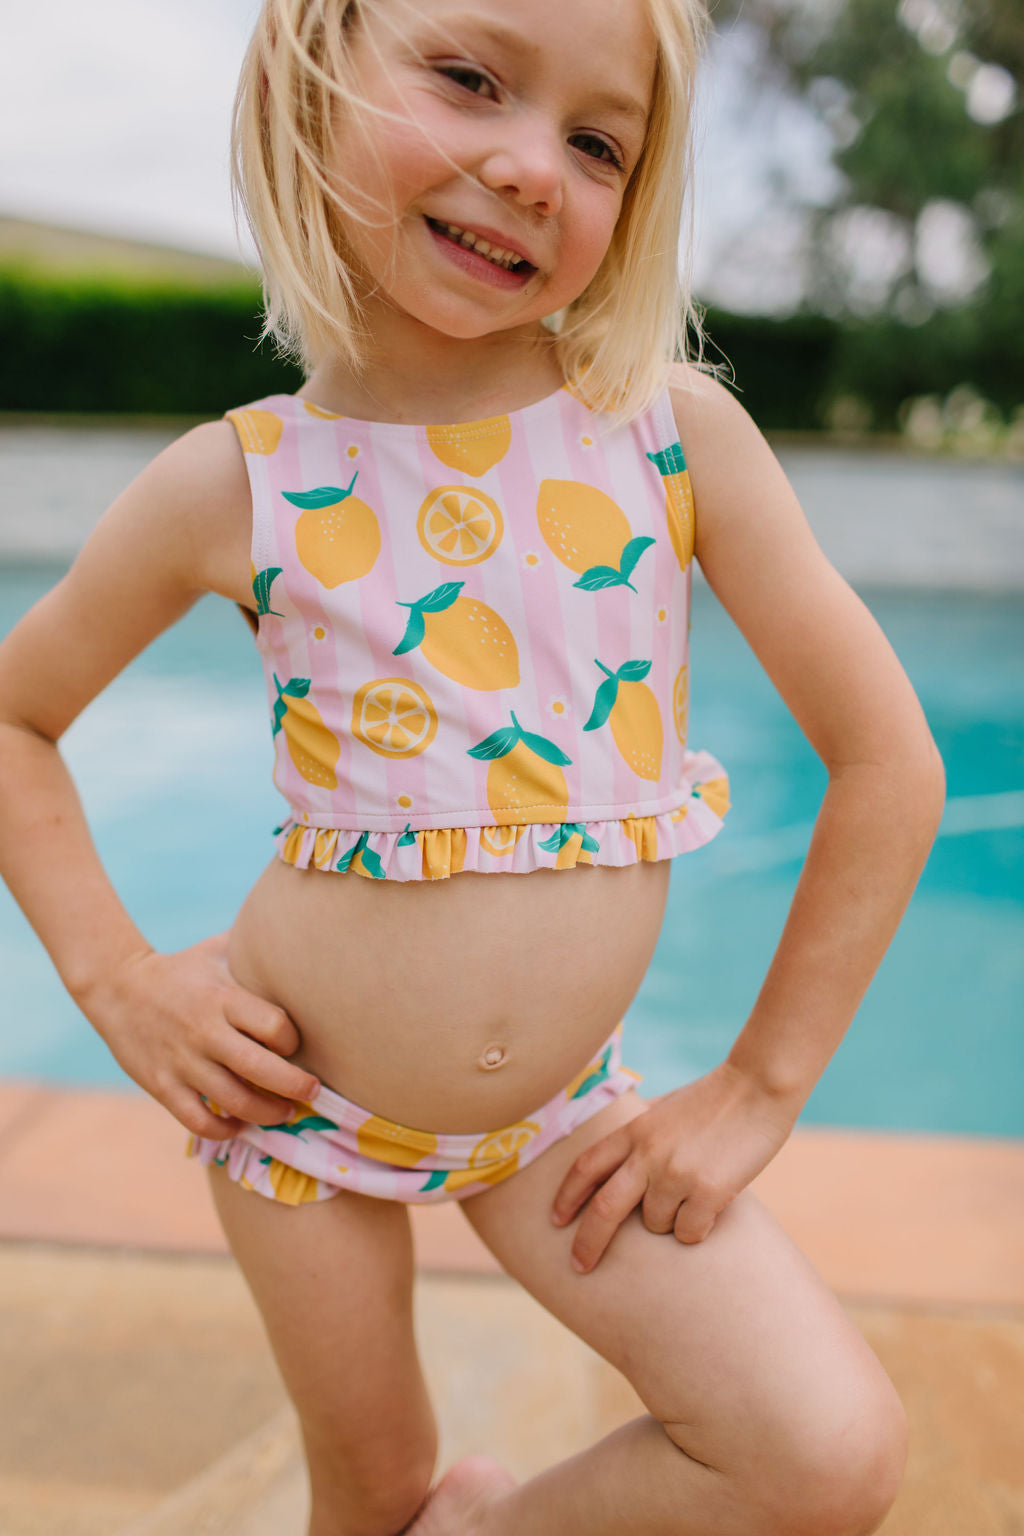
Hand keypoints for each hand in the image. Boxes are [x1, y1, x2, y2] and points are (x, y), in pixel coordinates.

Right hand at [77, 930, 320, 1139]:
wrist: (117, 988)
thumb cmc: (181, 970)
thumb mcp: (217, 951)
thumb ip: (254, 948)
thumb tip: (295, 935)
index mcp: (222, 998)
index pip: (274, 1026)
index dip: (292, 1040)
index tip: (293, 1044)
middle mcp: (204, 1032)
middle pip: (261, 1069)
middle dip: (295, 1087)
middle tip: (312, 1092)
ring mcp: (182, 1062)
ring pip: (234, 1101)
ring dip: (266, 1114)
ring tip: (283, 1112)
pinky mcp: (161, 1086)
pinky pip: (198, 1121)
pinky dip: (224, 1130)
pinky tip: (239, 1125)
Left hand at [551, 1060, 800, 1272]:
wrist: (757, 1087)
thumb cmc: (715, 1097)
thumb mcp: (665, 1108)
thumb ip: (641, 1129)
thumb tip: (622, 1145)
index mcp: (634, 1130)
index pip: (586, 1167)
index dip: (566, 1196)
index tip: (556, 1220)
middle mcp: (647, 1153)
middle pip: (604, 1209)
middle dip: (587, 1242)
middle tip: (579, 1265)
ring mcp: (676, 1173)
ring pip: (655, 1224)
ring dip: (668, 1222)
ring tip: (692, 1196)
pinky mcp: (707, 1190)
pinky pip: (688, 1233)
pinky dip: (696, 1230)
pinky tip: (711, 1210)